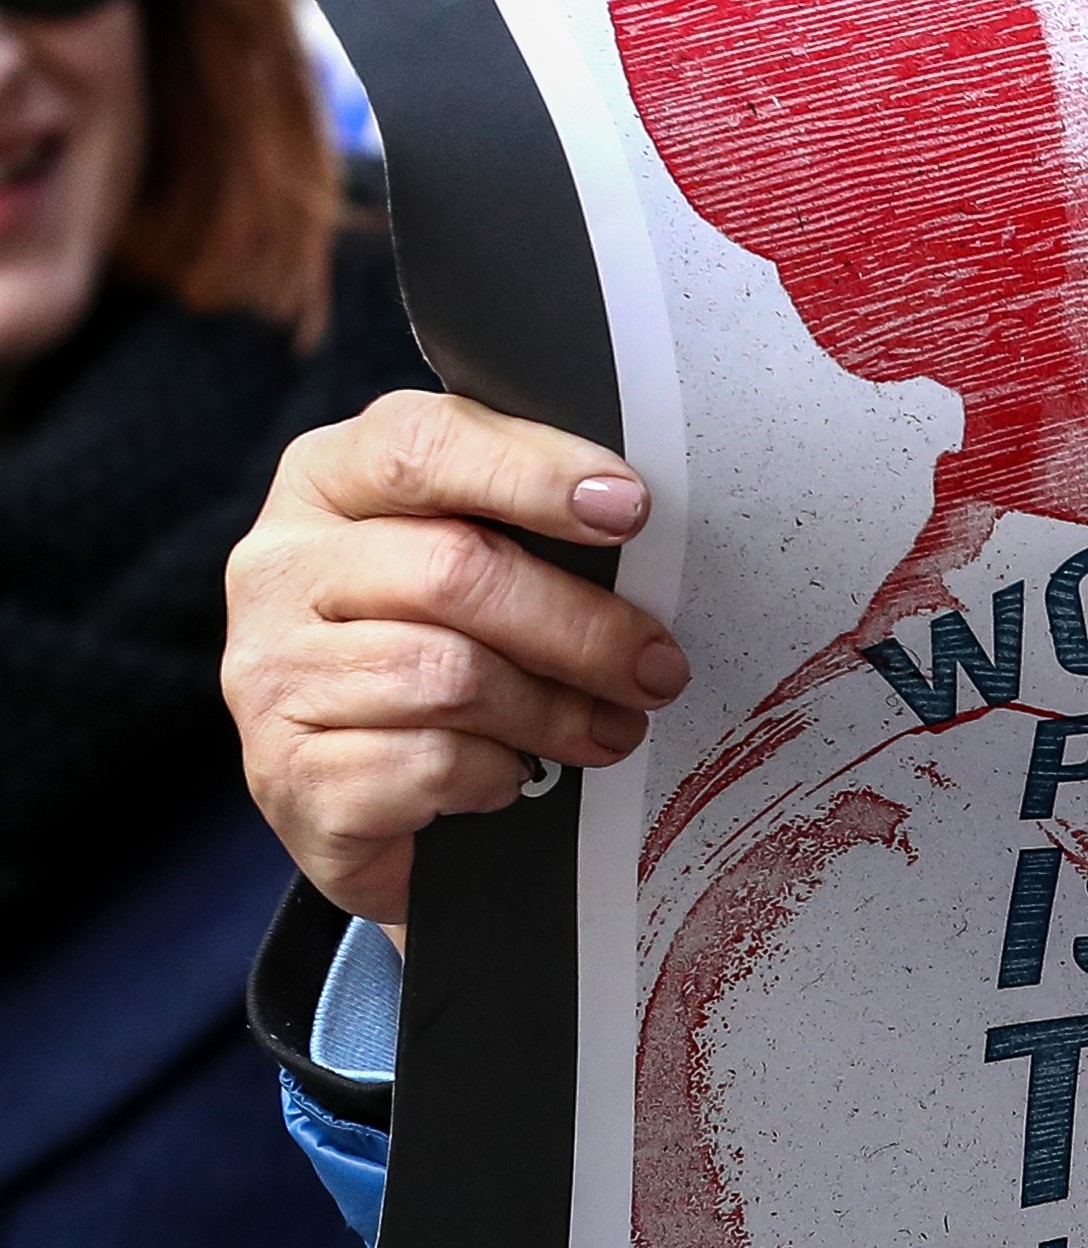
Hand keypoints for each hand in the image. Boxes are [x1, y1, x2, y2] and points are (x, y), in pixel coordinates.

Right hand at [224, 391, 690, 926]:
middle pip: (452, 570)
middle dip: (581, 625)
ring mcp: (269, 673)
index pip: (419, 445)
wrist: (361, 802)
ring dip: (555, 711)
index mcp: (325, 483)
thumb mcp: (468, 563)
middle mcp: (279, 567)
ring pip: (449, 675)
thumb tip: (633, 514)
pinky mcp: (286, 774)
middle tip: (656, 666)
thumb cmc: (436, 654)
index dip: (532, 472)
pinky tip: (510, 776)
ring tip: (610, 728)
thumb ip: (521, 523)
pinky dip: (495, 775)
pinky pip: (429, 764)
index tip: (628, 506)